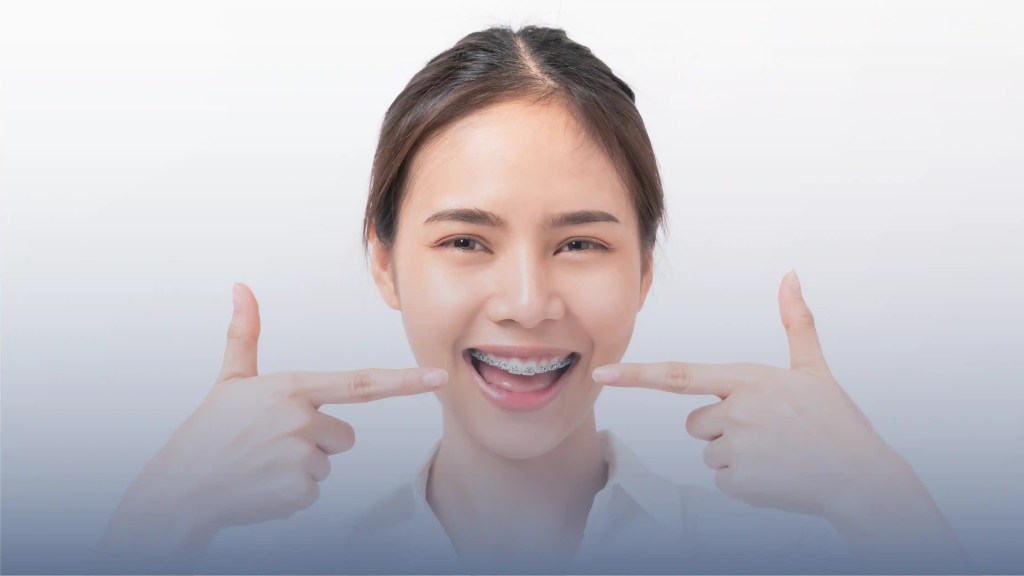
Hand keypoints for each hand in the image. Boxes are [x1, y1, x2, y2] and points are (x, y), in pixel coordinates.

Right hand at [97, 283, 446, 569]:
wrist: (180, 488)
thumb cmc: (208, 431)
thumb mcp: (230, 379)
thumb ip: (245, 333)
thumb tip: (241, 287)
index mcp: (292, 388)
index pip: (361, 383)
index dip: (405, 381)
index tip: (439, 377)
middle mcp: (301, 420)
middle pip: (344, 435)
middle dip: (318, 441)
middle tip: (274, 443)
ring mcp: (301, 458)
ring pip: (327, 464)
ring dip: (302, 467)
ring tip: (264, 463)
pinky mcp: (298, 491)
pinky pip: (314, 491)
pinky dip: (291, 493)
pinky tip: (262, 486)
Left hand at [592, 271, 972, 570]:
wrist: (861, 478)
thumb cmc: (835, 421)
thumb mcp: (813, 368)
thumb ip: (796, 322)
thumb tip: (791, 275)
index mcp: (747, 379)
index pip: (678, 375)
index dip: (636, 374)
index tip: (601, 374)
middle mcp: (736, 411)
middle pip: (696, 421)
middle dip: (721, 426)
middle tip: (766, 431)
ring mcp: (736, 448)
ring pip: (708, 450)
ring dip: (734, 453)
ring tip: (775, 452)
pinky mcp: (739, 482)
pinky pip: (722, 478)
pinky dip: (744, 479)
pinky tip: (775, 473)